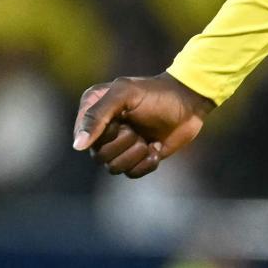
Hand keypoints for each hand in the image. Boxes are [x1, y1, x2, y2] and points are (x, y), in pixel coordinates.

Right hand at [72, 73, 214, 178]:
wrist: (189, 103)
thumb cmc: (157, 94)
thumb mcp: (125, 94)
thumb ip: (98, 115)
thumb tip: (78, 146)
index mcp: (93, 110)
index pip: (83, 138)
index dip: (104, 134)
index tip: (121, 120)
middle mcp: (102, 130)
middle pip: (99, 156)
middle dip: (124, 143)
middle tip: (137, 128)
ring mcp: (120, 146)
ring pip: (114, 168)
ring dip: (136, 154)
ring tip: (147, 138)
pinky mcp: (137, 158)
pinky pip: (131, 174)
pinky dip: (146, 163)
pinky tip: (155, 148)